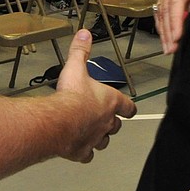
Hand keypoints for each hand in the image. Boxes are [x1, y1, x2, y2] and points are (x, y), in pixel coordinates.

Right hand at [55, 30, 136, 161]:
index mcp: (109, 102)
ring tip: (94, 134)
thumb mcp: (76, 67)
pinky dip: (85, 152)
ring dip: (101, 138)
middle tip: (106, 119)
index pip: (127, 106)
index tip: (130, 108)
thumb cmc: (71, 98)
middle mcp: (106, 122)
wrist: (59, 121)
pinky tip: (80, 149)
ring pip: (104, 141)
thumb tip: (85, 35)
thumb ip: (81, 51)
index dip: (129, 107)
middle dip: (112, 123)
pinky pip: (87, 155)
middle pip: (116, 125)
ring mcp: (95, 138)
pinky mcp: (82, 151)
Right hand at [154, 0, 189, 53]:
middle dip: (168, 30)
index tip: (176, 35)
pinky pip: (163, 16)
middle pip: (166, 9)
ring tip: (169, 48)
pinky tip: (166, 40)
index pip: (176, 0)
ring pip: (162, 14)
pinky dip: (164, 29)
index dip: (175, 20)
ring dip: (164, 33)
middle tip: (172, 47)